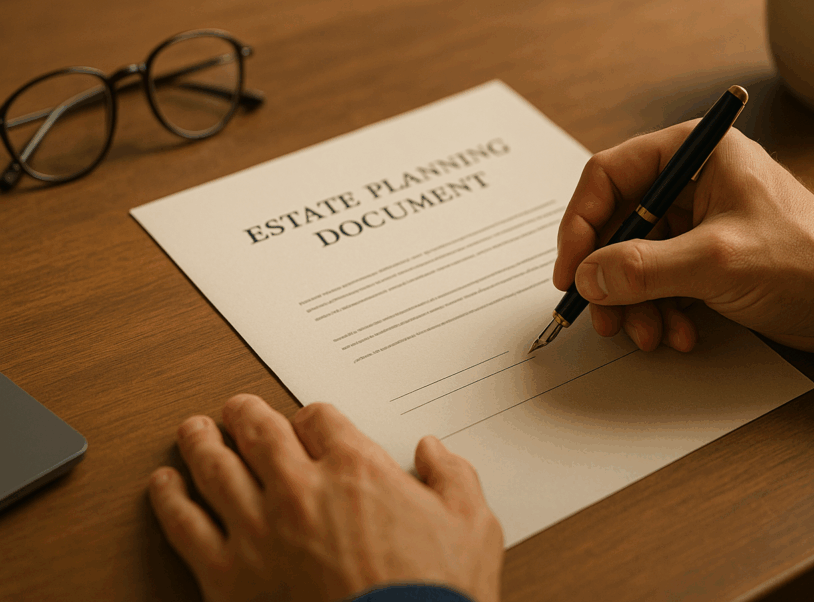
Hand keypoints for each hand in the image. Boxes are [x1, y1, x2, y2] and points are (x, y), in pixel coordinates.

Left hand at [148, 394, 502, 601]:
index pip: (320, 418)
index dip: (312, 416)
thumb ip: (454, 476)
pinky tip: (163, 485)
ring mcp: (259, 530)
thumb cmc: (436, 594)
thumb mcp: (473, 526)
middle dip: (246, 414)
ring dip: (201, 442)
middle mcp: (301, 489)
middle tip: (236, 408)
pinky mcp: (228, 575)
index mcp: (357, 470)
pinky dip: (169, 499)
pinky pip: (185, 525)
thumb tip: (433, 451)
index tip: (308, 423)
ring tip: (191, 431)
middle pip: (259, 431)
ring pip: (215, 467)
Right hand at [553, 121, 813, 352]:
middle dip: (610, 277)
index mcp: (694, 152)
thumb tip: (586, 276)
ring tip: (649, 336)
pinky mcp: (703, 257)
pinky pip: (659, 282)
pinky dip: (660, 311)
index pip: (609, 176)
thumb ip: (645, 268)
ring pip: (634, 260)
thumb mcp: (716, 261)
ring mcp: (696, 221)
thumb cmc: (804, 260)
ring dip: (635, 303)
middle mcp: (690, 180)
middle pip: (617, 225)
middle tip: (605, 318)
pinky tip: (679, 334)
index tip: (570, 271)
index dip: (581, 224)